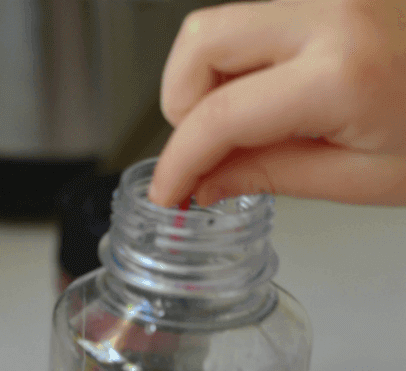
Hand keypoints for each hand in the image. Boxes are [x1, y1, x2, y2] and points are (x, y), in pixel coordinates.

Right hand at [148, 0, 405, 207]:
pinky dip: (244, 62)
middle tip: (200, 153)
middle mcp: (332, 12)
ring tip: (239, 130)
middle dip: (181, 105)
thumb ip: (270, 174)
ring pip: (224, 21)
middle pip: (202, 41)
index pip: (218, 116)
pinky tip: (268, 102)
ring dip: (209, 81)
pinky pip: (261, 18)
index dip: (177, 161)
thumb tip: (206, 183)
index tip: (167, 193)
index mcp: (340, 73)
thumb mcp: (361, 178)